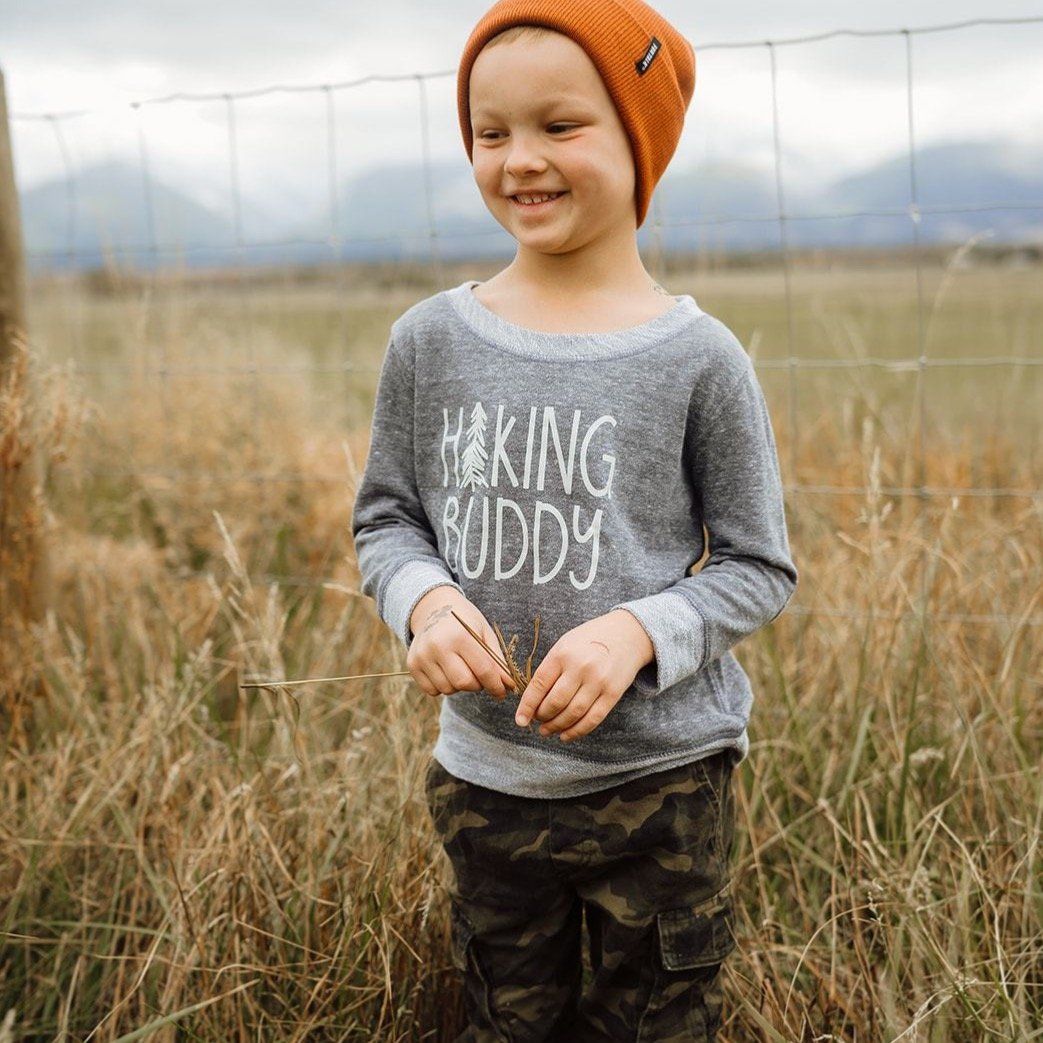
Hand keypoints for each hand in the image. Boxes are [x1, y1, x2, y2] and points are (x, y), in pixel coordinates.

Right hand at [406, 587, 516, 699]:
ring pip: (448, 689)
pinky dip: (443, 686)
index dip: (496, 685)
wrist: (434, 608)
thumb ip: (497, 660)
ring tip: (462, 669)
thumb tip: (509, 686)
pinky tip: (447, 671)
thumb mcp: (484, 633)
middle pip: (464, 683)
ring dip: (460, 686)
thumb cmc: (465, 621)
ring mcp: (422, 656)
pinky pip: (432, 690)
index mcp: (460, 635)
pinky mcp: (412, 665)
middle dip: (478, 685)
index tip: (503, 692)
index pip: (483, 670)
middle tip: (481, 677)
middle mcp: (438, 646)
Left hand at [514, 610, 654, 742]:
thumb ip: (550, 669)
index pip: (539, 685)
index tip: (520, 720)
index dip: (527, 706)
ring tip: (547, 730)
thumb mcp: (565, 645)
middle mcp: (580, 667)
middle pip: (555, 702)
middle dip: (541, 717)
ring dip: (556, 726)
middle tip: (537, 721)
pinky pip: (592, 719)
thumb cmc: (589, 640)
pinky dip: (576, 731)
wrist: (627, 634)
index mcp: (563, 653)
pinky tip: (565, 736)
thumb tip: (532, 700)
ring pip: (572, 714)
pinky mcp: (613, 694)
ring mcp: (598, 681)